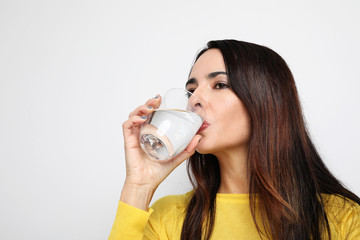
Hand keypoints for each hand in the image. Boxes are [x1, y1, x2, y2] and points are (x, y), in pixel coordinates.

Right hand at [120, 95, 200, 209]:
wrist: (146, 184)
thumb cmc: (157, 172)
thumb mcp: (177, 157)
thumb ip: (187, 149)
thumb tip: (199, 137)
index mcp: (151, 135)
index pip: (152, 116)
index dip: (155, 105)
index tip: (162, 99)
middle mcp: (142, 133)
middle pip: (142, 112)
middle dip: (148, 103)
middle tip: (157, 100)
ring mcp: (135, 136)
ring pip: (133, 116)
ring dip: (140, 108)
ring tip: (150, 107)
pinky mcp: (129, 141)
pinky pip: (127, 126)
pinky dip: (133, 119)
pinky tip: (142, 119)